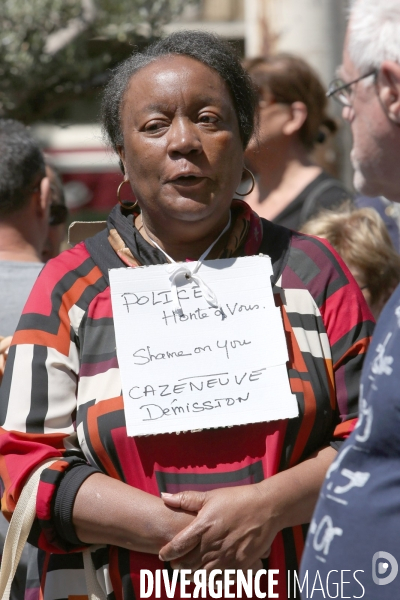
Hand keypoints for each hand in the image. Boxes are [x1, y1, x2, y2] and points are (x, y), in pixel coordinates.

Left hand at [158, 485, 277, 572]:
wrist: (267, 508)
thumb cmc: (237, 499)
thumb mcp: (211, 496)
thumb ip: (186, 499)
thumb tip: (164, 496)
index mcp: (203, 526)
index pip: (178, 545)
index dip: (168, 552)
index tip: (163, 554)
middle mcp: (213, 544)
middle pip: (188, 563)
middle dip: (178, 566)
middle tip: (174, 565)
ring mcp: (226, 556)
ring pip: (202, 575)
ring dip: (193, 575)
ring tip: (189, 571)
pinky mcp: (240, 565)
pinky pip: (221, 580)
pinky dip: (212, 580)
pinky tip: (209, 576)